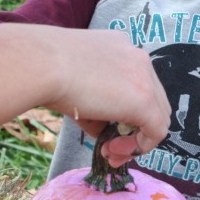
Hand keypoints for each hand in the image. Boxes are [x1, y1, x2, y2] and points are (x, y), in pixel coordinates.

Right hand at [48, 28, 169, 159]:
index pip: (136, 84)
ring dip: (136, 140)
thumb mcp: (75, 84)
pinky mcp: (144, 100)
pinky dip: (140, 147)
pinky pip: (156, 130)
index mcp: (121, 47)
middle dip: (134, 129)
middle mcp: (138, 58)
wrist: (41, 64)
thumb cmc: (45, 70)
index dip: (125, 112)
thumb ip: (95, 104)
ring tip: (109, 152)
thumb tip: (102, 129)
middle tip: (109, 147)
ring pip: (158, 116)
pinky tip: (114, 152)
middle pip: (152, 100)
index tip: (104, 129)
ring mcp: (145, 77)